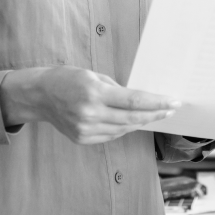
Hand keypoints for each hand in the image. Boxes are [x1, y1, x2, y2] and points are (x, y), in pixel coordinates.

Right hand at [0, 66, 179, 144]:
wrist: (40, 96)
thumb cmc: (68, 79)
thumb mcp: (94, 76)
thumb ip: (117, 90)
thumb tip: (140, 100)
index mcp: (95, 93)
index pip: (134, 101)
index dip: (157, 103)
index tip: (173, 102)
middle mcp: (91, 114)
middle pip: (133, 117)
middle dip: (155, 113)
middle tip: (171, 109)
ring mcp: (86, 130)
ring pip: (124, 128)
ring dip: (142, 121)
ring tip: (157, 114)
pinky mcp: (83, 139)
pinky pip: (112, 135)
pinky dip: (125, 128)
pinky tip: (134, 121)